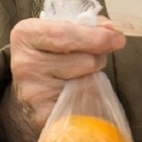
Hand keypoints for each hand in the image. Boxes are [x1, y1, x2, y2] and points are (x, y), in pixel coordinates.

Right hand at [0, 16, 124, 141]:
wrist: (30, 94)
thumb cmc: (49, 56)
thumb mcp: (59, 32)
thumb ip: (85, 26)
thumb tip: (111, 30)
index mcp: (26, 35)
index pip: (64, 34)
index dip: (94, 36)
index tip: (117, 38)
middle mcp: (25, 63)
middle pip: (82, 59)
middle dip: (98, 57)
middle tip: (100, 56)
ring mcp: (33, 92)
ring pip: (86, 82)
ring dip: (93, 77)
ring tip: (81, 74)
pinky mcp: (44, 115)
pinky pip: (82, 104)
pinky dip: (88, 98)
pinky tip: (78, 93)